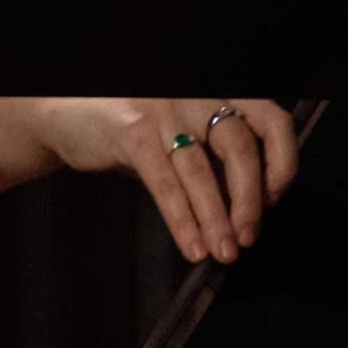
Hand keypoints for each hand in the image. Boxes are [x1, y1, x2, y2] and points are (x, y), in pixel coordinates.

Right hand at [33, 97, 296, 264]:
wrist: (66, 115)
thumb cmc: (133, 130)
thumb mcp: (183, 137)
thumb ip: (216, 162)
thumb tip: (248, 211)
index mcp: (217, 95)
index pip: (272, 120)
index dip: (282, 161)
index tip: (274, 198)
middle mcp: (196, 95)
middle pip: (240, 148)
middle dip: (249, 202)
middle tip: (247, 239)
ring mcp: (164, 111)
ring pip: (202, 172)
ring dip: (215, 219)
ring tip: (222, 252)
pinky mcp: (133, 132)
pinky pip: (165, 184)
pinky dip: (181, 219)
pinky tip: (190, 245)